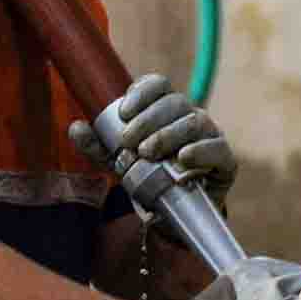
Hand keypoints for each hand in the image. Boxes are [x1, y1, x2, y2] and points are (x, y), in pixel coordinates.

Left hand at [70, 73, 237, 204]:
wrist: (174, 214)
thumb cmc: (149, 177)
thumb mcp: (118, 162)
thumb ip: (98, 145)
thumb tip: (75, 127)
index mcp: (166, 110)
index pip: (158, 85)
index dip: (142, 93)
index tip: (123, 112)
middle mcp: (190, 117)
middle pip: (175, 102)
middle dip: (148, 120)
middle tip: (129, 141)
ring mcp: (210, 136)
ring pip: (194, 122)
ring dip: (168, 135)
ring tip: (147, 153)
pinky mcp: (225, 160)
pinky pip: (217, 148)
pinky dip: (200, 151)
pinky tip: (183, 157)